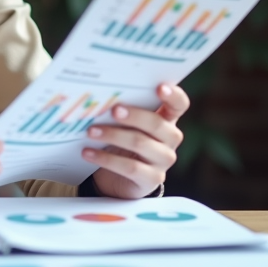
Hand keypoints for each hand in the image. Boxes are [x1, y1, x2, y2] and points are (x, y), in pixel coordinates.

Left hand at [82, 83, 189, 198]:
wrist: (118, 177)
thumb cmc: (122, 140)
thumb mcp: (125, 124)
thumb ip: (122, 109)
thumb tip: (100, 98)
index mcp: (167, 118)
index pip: (179, 104)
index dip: (173, 95)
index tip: (160, 87)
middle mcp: (170, 138)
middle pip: (156, 124)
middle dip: (133, 115)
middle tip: (112, 110)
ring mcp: (164, 160)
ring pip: (141, 144)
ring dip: (113, 135)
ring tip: (90, 132)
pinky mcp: (152, 179)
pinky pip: (130, 167)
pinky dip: (106, 159)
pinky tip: (88, 153)